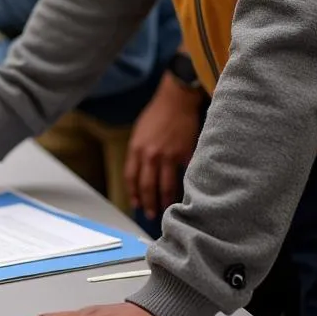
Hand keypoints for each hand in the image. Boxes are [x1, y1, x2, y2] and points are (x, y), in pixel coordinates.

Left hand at [124, 73, 201, 219]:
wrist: (176, 101)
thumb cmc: (157, 114)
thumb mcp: (140, 132)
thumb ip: (139, 152)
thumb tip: (140, 172)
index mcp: (136, 148)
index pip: (131, 178)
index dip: (133, 194)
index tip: (136, 204)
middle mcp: (150, 154)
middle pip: (147, 186)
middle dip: (148, 203)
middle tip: (151, 214)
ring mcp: (168, 156)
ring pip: (165, 186)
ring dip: (164, 201)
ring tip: (165, 210)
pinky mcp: (185, 155)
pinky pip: (183, 176)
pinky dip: (183, 188)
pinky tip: (184, 196)